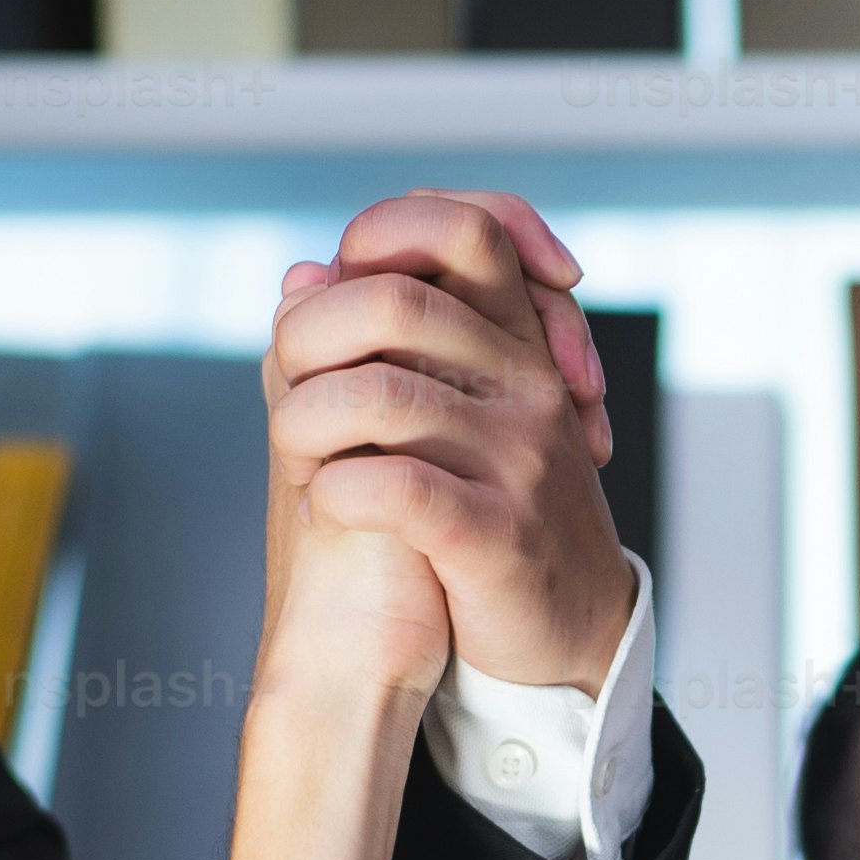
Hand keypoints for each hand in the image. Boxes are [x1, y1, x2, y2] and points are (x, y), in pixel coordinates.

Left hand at [255, 185, 634, 709]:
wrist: (565, 634)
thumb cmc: (492, 513)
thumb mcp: (453, 412)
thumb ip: (385, 343)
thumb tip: (301, 275)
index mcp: (517, 342)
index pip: (465, 224)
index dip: (384, 232)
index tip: (348, 286)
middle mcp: (527, 384)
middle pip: (394, 299)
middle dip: (307, 342)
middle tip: (293, 392)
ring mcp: (518, 457)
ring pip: (380, 394)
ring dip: (303, 426)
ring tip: (299, 462)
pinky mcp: (498, 536)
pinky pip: (398, 489)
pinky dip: (337, 492)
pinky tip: (329, 506)